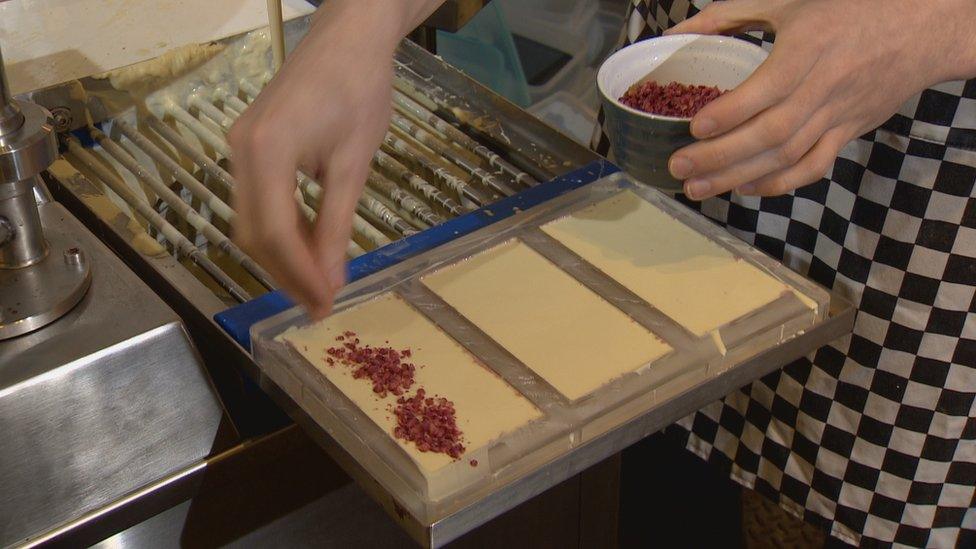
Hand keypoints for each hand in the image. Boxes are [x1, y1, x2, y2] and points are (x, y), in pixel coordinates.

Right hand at [228, 3, 401, 317]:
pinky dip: (280, 230)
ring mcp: (240, 146)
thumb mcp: (353, 163)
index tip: (324, 304)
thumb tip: (331, 278)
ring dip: (282, 256)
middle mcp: (241, 150)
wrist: (349, 37)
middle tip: (320, 303)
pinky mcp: (250, 144)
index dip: (298, 274)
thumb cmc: (360, 89)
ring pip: (251, 220)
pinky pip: (257, 200)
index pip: (274, 232)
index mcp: (265, 150)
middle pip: (254, 232)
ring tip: (317, 285)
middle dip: (287, 273)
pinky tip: (307, 249)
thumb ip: (336, 224)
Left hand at [665, 0, 975, 199]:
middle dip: (721, 156)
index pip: (767, 89)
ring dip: (739, 177)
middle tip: (680, 167)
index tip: (695, 127)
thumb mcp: (788, 1)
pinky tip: (746, 188)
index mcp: (809, 47)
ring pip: (787, 156)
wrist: (920, 28)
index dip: (730, 113)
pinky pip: (813, 167)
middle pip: (771, 132)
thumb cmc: (848, 8)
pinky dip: (779, 184)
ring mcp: (839, 115)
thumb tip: (675, 35)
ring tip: (698, 187)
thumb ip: (729, 16)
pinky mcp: (849, 132)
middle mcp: (825, 86)